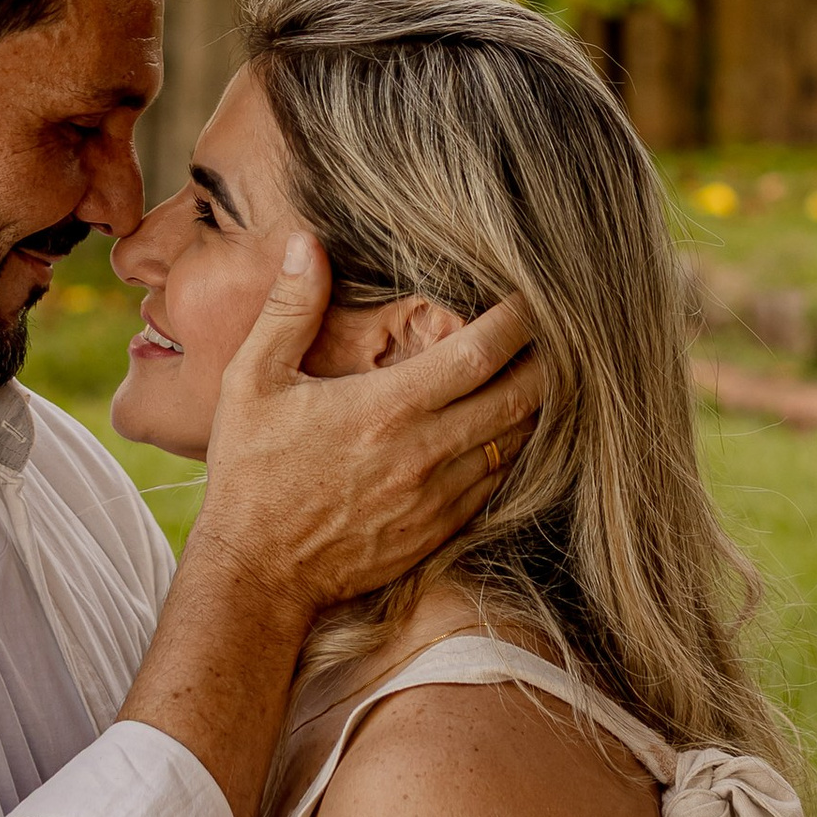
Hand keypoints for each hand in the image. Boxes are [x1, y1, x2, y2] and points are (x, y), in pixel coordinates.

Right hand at [195, 232, 543, 616]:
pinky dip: (513, 452)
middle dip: (548, 360)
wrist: (257, 573)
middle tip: (565, 331)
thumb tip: (308, 243)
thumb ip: (289, 310)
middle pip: (516, 398)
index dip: (516, 322)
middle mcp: (423, 454)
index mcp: (386, 409)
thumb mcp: (251, 382)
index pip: (478, 354)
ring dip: (536, 406)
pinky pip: (496, 484)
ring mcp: (437, 499)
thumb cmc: (251, 473)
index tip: (534, 297)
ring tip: (545, 373)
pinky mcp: (438, 531)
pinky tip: (511, 431)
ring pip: (514, 444)